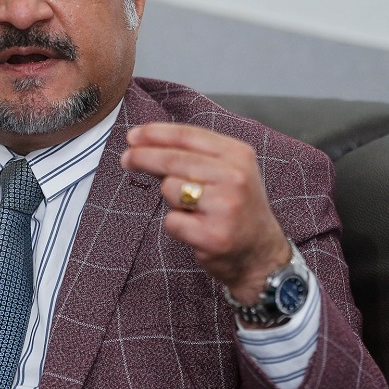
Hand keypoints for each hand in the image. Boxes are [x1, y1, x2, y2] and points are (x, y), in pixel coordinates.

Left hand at [120, 123, 290, 304]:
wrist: (262, 255)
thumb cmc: (238, 208)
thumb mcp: (227, 172)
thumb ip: (193, 155)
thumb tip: (143, 143)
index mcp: (238, 155)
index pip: (188, 135)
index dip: (155, 133)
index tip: (133, 136)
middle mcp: (234, 177)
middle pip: (173, 159)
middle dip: (143, 157)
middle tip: (126, 159)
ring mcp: (225, 207)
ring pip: (170, 189)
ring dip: (172, 200)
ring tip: (194, 210)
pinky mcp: (213, 235)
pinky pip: (172, 221)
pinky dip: (176, 225)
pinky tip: (195, 229)